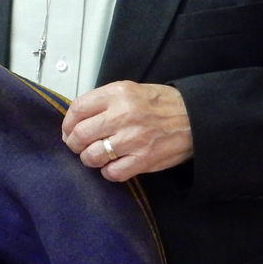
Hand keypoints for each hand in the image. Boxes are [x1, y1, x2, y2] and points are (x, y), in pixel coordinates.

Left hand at [62, 81, 193, 181]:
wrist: (195, 118)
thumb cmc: (160, 104)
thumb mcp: (130, 90)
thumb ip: (103, 101)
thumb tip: (76, 119)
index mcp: (118, 94)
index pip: (78, 109)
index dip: (67, 123)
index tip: (68, 131)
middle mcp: (123, 115)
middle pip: (80, 134)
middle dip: (74, 144)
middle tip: (79, 146)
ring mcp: (134, 139)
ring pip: (92, 156)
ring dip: (90, 159)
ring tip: (97, 156)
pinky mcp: (144, 159)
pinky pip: (112, 173)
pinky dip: (108, 172)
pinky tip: (114, 165)